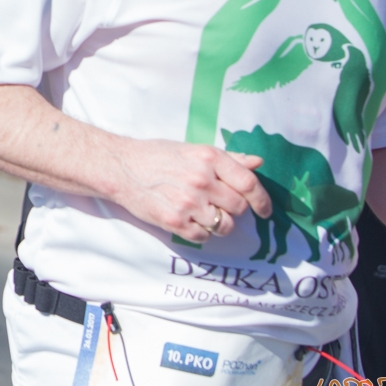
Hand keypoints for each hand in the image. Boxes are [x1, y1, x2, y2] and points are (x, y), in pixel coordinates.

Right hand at [105, 138, 273, 243]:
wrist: (120, 168)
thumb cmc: (157, 156)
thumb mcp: (192, 149)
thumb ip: (227, 158)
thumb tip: (257, 163)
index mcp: (208, 158)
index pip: (249, 183)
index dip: (262, 200)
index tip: (265, 210)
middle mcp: (201, 180)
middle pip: (239, 207)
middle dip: (233, 210)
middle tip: (218, 205)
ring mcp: (188, 202)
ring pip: (224, 226)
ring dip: (219, 223)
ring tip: (202, 213)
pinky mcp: (175, 221)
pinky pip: (204, 236)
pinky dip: (200, 232)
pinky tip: (188, 219)